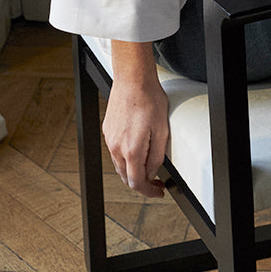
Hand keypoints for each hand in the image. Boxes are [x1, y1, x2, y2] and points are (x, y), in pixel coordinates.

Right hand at [102, 41, 168, 197]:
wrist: (133, 79)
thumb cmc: (149, 99)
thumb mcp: (162, 130)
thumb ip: (156, 156)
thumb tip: (152, 172)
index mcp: (131, 150)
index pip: (136, 183)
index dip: (149, 192)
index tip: (158, 191)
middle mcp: (117, 148)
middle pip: (126, 177)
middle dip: (142, 182)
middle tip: (156, 179)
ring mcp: (110, 139)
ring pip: (120, 165)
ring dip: (133, 169)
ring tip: (148, 162)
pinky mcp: (108, 130)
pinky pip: (116, 151)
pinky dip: (126, 156)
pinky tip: (137, 145)